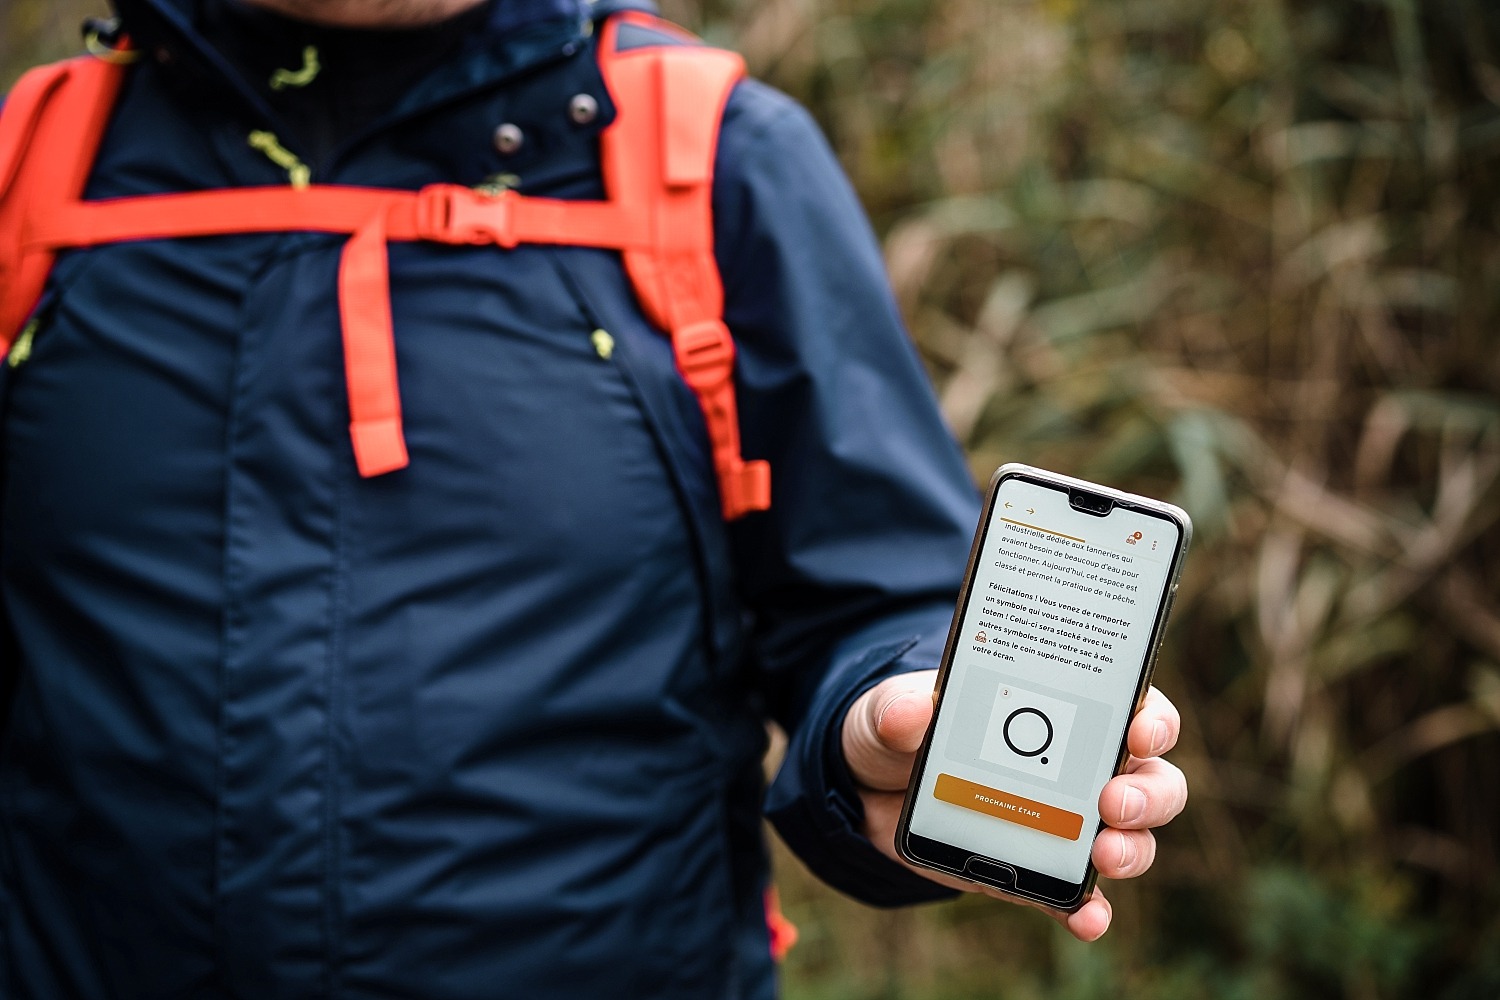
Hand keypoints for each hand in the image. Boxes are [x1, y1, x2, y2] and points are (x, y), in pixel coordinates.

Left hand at [841, 670, 1186, 940]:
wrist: (872, 791)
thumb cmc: (903, 732)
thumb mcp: (892, 711)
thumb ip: (901, 709)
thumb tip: (912, 713)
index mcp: (1063, 711)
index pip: (1133, 707)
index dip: (1151, 718)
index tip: (1140, 729)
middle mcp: (1081, 767)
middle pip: (1151, 780)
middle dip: (1146, 793)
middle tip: (1114, 801)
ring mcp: (1066, 824)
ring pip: (1131, 839)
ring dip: (1130, 850)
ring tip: (1102, 856)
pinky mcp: (1039, 870)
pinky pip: (1080, 897)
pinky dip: (1089, 911)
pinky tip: (1085, 918)